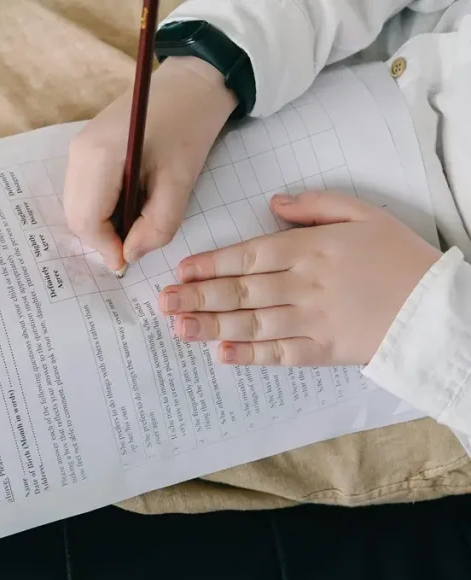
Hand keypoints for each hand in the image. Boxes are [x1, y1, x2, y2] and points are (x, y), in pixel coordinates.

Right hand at [64, 56, 237, 273]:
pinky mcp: (83, 149)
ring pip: (76, 207)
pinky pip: (82, 193)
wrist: (191, 83)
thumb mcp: (181, 182)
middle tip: (135, 244)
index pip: (86, 221)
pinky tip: (128, 204)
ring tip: (135, 222)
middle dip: (102, 239)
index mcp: (99, 156)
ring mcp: (77, 148)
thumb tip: (130, 255)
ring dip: (101, 224)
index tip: (129, 262)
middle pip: (75, 217)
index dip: (106, 248)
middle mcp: (77, 152)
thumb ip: (157, 225)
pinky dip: (100, 209)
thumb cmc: (190, 126)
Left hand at [159, 191, 441, 365]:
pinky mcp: (324, 351)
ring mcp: (313, 321)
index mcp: (311, 249)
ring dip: (210, 325)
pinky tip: (220, 353)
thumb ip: (316, 205)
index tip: (180, 270)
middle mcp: (305, 285)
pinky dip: (249, 355)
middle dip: (198, 296)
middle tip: (162, 301)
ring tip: (177, 327)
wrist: (438, 307)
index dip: (212, 264)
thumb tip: (274, 202)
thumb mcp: (364, 213)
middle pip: (241, 291)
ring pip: (251, 323)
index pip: (249, 256)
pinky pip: (279, 354)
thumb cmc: (400, 256)